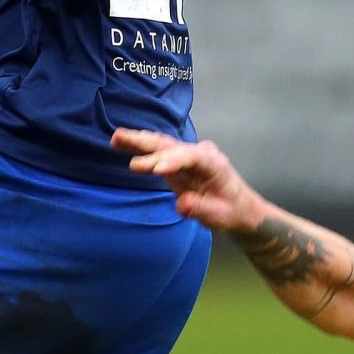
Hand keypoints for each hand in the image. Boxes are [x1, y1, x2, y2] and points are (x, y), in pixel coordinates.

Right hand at [112, 129, 266, 230]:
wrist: (237, 207)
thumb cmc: (229, 211)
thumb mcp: (218, 216)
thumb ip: (199, 209)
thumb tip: (181, 203)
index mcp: (213, 163)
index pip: (191, 158)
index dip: (172, 162)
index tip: (155, 170)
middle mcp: (200, 153)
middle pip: (171, 146)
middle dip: (146, 145)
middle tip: (122, 141)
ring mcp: (188, 155)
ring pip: (162, 145)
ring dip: (138, 140)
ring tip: (116, 137)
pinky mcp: (177, 162)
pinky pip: (157, 152)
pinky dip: (140, 147)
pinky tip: (120, 143)